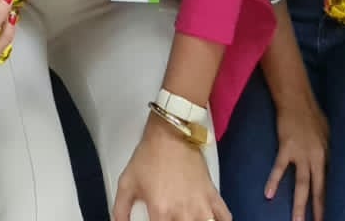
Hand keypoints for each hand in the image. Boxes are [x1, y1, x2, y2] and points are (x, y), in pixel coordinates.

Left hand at [113, 115, 229, 220]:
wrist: (171, 133)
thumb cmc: (149, 156)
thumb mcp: (126, 183)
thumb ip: (120, 210)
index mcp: (161, 212)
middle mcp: (184, 212)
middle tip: (170, 219)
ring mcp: (201, 205)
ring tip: (188, 219)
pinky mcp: (213, 196)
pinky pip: (224, 218)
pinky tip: (209, 219)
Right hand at [266, 95, 326, 220]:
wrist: (297, 100)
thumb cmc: (313, 115)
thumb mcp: (327, 135)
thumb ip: (327, 151)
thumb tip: (328, 165)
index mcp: (327, 155)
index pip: (330, 183)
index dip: (330, 199)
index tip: (330, 214)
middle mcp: (317, 157)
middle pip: (319, 188)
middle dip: (319, 209)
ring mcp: (302, 154)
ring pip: (302, 184)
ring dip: (299, 204)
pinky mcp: (286, 148)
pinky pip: (279, 168)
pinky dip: (273, 181)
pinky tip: (268, 195)